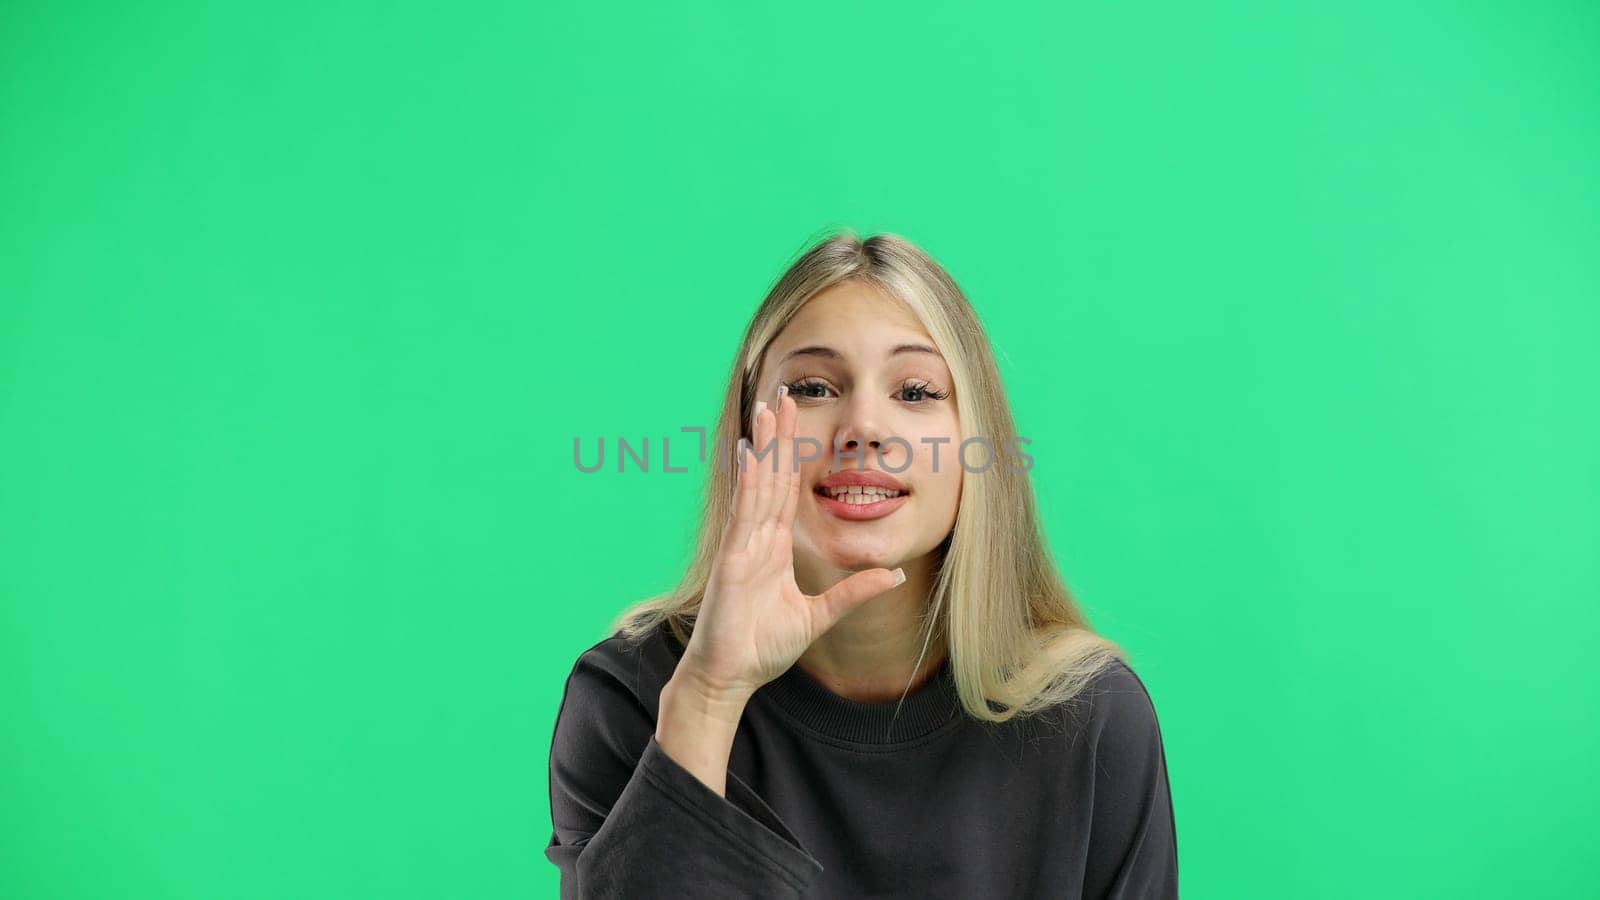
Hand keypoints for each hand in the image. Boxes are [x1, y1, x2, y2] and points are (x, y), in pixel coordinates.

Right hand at [676, 380, 905, 700]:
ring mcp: (742, 546)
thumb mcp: (820, 617)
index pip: (786, 491)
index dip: (793, 456)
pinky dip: (746, 482)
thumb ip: (855, 594)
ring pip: (756, 486)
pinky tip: (749, 453)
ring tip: (766, 410)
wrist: (730, 677)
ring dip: (762, 447)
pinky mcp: (732, 559)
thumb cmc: (762, 649)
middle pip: (770, 478)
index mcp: (774, 547)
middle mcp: (757, 539)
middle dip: (778, 437)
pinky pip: (743, 513)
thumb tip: (895, 576)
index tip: (800, 422)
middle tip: (785, 395)